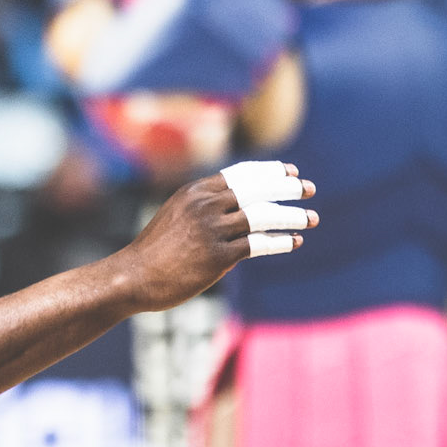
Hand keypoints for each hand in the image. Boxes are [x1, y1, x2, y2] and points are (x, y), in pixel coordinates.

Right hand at [117, 162, 317, 311]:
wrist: (135, 276)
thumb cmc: (156, 250)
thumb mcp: (177, 215)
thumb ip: (207, 209)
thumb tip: (242, 214)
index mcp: (196, 191)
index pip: (242, 173)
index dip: (270, 170)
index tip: (291, 171)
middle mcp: (206, 205)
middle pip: (257, 188)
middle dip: (288, 187)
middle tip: (310, 189)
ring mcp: (212, 230)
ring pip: (263, 215)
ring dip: (292, 216)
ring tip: (312, 219)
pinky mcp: (218, 257)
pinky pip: (258, 244)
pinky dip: (280, 242)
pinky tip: (294, 242)